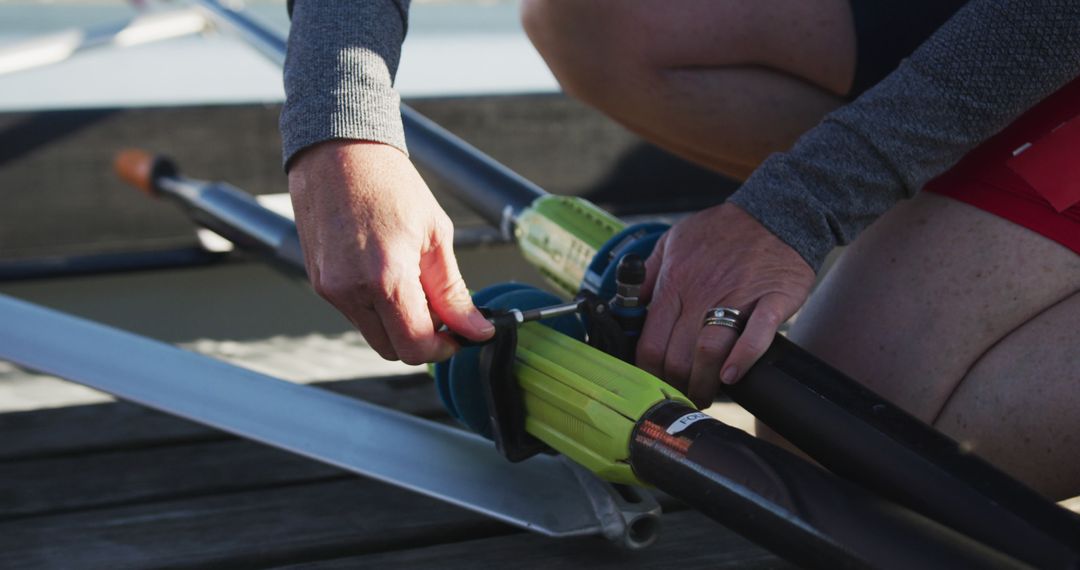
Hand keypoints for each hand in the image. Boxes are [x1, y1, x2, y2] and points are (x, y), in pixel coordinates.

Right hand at [288, 140, 493, 363]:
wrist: (338, 152)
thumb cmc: (389, 183)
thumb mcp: (436, 235)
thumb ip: (453, 292)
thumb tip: (475, 329)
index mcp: (385, 278)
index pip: (415, 346)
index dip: (443, 348)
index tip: (460, 335)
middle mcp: (351, 290)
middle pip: (393, 349)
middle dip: (422, 339)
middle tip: (443, 312)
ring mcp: (330, 289)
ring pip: (373, 334)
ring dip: (399, 323)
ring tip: (414, 283)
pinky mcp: (319, 282)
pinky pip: (355, 313)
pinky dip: (377, 307)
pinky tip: (388, 272)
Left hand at [636, 203, 814, 407]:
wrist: (776, 211)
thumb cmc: (722, 229)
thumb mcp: (672, 241)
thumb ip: (647, 274)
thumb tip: (626, 304)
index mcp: (675, 283)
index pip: (650, 343)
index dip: (649, 372)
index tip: (655, 383)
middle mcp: (701, 293)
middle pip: (677, 355)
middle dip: (676, 385)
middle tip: (682, 397)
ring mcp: (738, 297)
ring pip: (709, 350)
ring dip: (704, 383)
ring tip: (705, 396)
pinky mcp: (773, 299)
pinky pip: (756, 335)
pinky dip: (742, 359)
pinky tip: (731, 376)